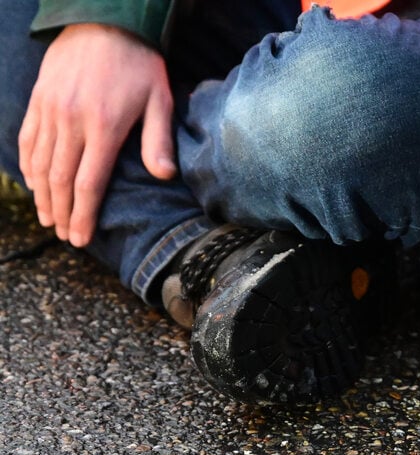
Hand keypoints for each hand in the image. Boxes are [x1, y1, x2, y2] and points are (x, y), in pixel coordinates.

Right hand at [18, 23, 175, 246]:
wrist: (104, 22)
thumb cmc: (139, 65)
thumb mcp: (160, 100)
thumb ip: (158, 140)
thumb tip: (164, 176)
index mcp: (104, 127)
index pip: (89, 183)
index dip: (83, 215)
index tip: (81, 239)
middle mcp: (71, 121)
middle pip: (61, 180)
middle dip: (62, 213)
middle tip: (65, 236)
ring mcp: (50, 110)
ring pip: (40, 163)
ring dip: (42, 195)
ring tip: (49, 218)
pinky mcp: (38, 99)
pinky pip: (27, 139)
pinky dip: (28, 166)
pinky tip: (34, 184)